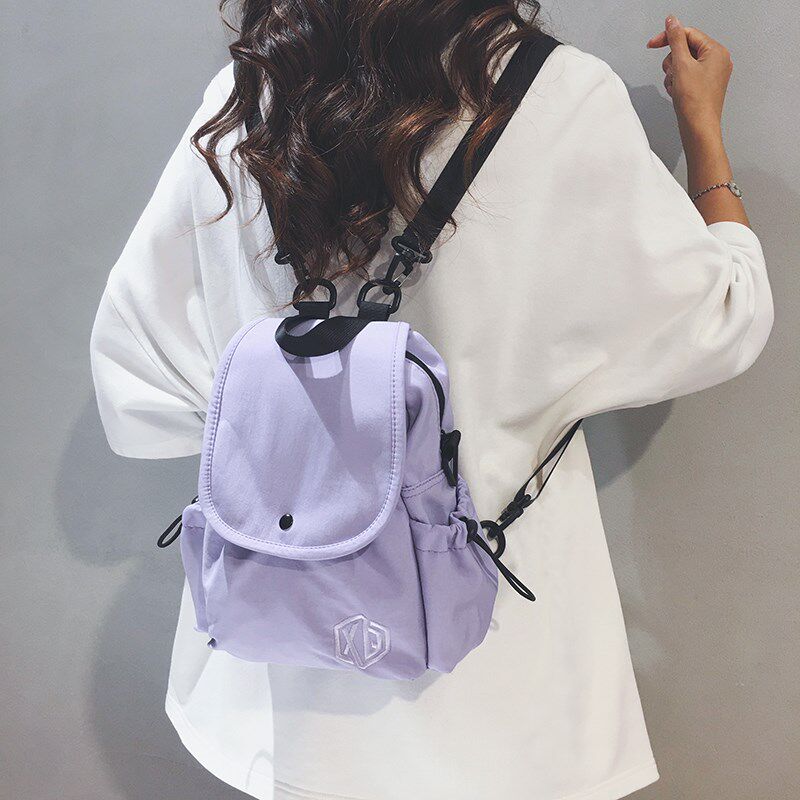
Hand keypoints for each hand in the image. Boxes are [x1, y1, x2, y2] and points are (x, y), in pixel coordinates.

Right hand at [647, 16, 732, 136]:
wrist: (699, 128)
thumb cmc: (695, 101)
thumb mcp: (681, 64)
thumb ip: (675, 39)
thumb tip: (672, 21)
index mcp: (716, 51)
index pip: (688, 34)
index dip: (668, 38)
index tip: (652, 44)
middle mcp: (717, 61)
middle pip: (685, 49)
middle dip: (672, 62)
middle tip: (672, 74)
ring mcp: (712, 74)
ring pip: (683, 64)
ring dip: (673, 74)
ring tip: (676, 86)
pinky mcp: (704, 86)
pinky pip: (686, 76)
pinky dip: (677, 83)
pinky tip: (677, 93)